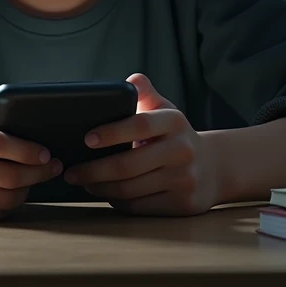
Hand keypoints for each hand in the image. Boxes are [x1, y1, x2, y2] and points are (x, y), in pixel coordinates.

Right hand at [0, 84, 62, 220]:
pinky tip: (13, 193)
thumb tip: (5, 90)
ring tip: (33, 180)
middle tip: (51, 168)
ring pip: (1, 198)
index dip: (27, 151)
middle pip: (5, 175)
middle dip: (36, 173)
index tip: (45, 152)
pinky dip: (7, 205)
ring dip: (25, 191)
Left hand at [63, 73, 219, 215]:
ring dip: (101, 188)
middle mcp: (182, 150)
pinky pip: (140, 206)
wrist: (213, 167)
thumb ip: (145, 93)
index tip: (86, 139)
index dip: (112, 132)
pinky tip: (106, 193)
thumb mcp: (164, 109)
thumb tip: (130, 80)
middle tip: (71, 171)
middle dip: (94, 170)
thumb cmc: (175, 135)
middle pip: (128, 165)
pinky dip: (117, 200)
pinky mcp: (183, 203)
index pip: (140, 125)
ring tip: (84, 182)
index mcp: (174, 121)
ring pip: (131, 189)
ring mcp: (184, 179)